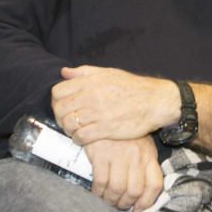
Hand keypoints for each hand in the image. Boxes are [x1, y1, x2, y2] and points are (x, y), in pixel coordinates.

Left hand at [52, 66, 179, 144]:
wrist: (155, 101)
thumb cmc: (133, 87)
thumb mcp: (108, 73)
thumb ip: (84, 72)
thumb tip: (64, 72)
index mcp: (91, 82)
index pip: (58, 92)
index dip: (56, 101)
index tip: (62, 106)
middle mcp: (92, 97)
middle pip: (60, 109)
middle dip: (60, 117)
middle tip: (67, 121)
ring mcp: (98, 114)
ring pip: (69, 124)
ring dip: (69, 130)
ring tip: (75, 130)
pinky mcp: (106, 129)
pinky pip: (81, 137)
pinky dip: (78, 139)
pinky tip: (83, 138)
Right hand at [84, 137, 162, 211]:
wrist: (104, 112)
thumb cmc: (122, 133)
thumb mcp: (140, 144)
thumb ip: (143, 164)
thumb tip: (139, 193)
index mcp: (149, 154)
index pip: (155, 184)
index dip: (147, 202)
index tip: (138, 210)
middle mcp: (136, 156)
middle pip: (134, 191)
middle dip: (125, 204)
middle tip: (118, 206)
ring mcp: (119, 155)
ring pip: (117, 189)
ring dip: (111, 200)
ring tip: (107, 201)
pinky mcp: (101, 154)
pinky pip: (101, 181)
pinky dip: (98, 191)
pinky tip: (97, 192)